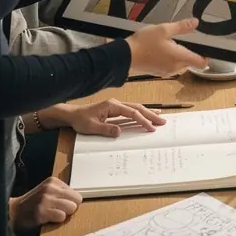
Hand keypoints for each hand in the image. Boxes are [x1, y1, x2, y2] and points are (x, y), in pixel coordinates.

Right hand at [9, 177, 81, 230]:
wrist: (14, 212)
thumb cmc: (34, 203)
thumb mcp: (48, 191)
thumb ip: (62, 193)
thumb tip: (78, 200)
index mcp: (53, 181)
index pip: (76, 194)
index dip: (70, 202)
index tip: (60, 205)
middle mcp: (50, 188)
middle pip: (77, 201)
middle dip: (70, 208)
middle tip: (58, 211)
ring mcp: (45, 199)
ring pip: (71, 208)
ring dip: (64, 214)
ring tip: (52, 214)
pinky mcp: (41, 211)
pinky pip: (61, 217)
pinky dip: (57, 220)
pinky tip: (47, 219)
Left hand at [50, 100, 165, 136]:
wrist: (72, 115)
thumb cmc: (80, 120)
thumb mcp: (91, 127)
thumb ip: (106, 129)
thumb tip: (120, 131)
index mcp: (112, 106)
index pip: (131, 112)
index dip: (142, 120)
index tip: (151, 128)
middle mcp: (116, 104)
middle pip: (137, 108)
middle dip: (150, 115)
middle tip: (162, 122)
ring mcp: (116, 106)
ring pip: (136, 108)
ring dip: (148, 113)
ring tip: (159, 118)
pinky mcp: (115, 110)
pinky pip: (131, 111)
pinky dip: (140, 113)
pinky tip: (147, 115)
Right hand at [126, 17, 207, 74]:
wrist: (125, 56)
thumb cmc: (144, 42)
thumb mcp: (164, 29)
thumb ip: (182, 27)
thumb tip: (195, 23)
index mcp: (180, 57)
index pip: (201, 62)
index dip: (206, 55)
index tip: (204, 46)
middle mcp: (176, 68)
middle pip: (191, 63)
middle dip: (190, 52)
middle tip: (183, 39)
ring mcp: (167, 71)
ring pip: (181, 65)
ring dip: (180, 56)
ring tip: (170, 43)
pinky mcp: (159, 72)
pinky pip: (171, 67)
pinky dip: (171, 59)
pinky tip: (162, 50)